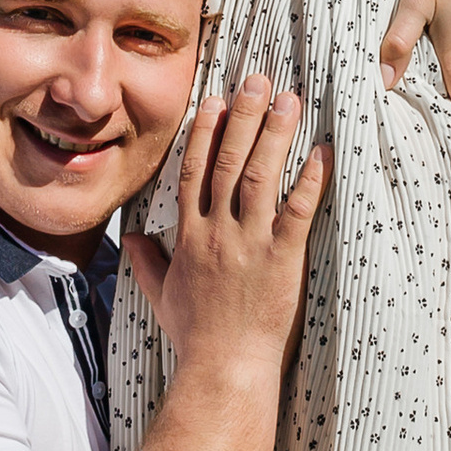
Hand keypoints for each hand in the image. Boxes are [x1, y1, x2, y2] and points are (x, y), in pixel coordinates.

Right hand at [122, 79, 326, 381]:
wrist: (223, 370)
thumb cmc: (196, 337)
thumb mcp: (162, 297)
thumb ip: (147, 263)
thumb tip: (129, 239)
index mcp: (190, 237)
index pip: (194, 172)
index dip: (206, 132)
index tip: (216, 100)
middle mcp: (217, 232)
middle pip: (229, 162)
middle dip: (244, 117)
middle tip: (258, 81)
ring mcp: (250, 244)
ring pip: (261, 177)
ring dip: (275, 134)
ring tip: (289, 101)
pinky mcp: (282, 260)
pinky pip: (297, 212)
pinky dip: (309, 180)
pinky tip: (321, 153)